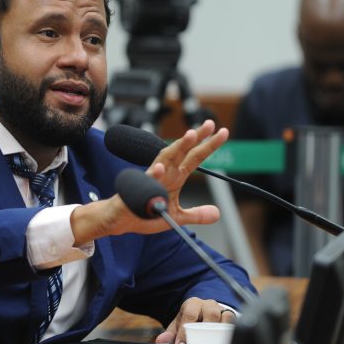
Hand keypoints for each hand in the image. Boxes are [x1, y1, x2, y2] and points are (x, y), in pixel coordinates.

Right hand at [71, 120, 228, 243]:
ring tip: (190, 136)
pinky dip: (153, 174)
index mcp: (175, 177)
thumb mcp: (176, 217)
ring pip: (166, 159)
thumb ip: (196, 214)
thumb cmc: (145, 212)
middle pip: (183, 151)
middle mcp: (165, 173)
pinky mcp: (137, 189)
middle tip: (210, 124)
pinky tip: (160, 168)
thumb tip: (217, 213)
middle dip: (196, 138)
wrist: (120, 219)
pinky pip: (146, 180)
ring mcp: (151, 179)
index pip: (195, 158)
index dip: (209, 146)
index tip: (223, 132)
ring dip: (178, 147)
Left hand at [154, 297, 236, 343]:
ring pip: (226, 317)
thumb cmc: (192, 321)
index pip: (189, 314)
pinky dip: (230, 332)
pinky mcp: (233, 318)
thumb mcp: (179, 325)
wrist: (206, 313)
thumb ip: (170, 334)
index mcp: (193, 304)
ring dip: (220, 331)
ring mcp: (222, 311)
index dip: (184, 331)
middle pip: (211, 313)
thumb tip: (161, 341)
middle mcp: (209, 305)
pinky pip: (235, 324)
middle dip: (205, 330)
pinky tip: (224, 342)